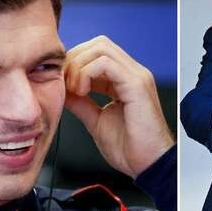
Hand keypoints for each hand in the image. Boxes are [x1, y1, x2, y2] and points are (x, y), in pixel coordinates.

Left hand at [64, 36, 173, 177]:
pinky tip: (83, 91)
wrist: (148, 166)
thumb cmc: (130, 149)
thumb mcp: (96, 121)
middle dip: (74, 60)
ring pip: (101, 48)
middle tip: (66, 85)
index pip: (96, 53)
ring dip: (79, 66)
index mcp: (124, 80)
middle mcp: (132, 73)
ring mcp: (136, 76)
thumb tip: (64, 91)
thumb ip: (82, 103)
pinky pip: (106, 63)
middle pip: (98, 44)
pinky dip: (87, 73)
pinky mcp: (136, 84)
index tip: (63, 85)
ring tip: (75, 90)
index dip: (74, 64)